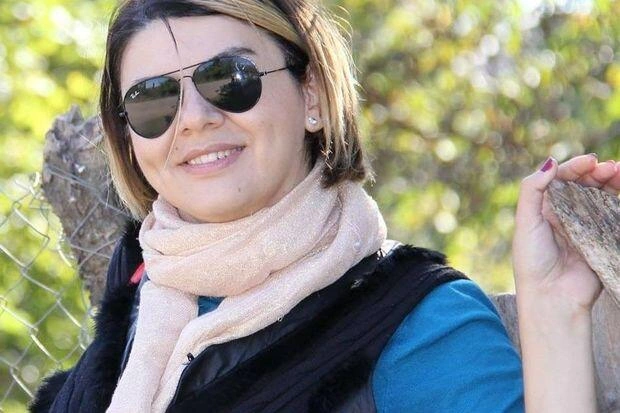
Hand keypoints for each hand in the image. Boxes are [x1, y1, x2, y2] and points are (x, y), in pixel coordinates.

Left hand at [512, 154, 619, 314]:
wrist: (553, 297)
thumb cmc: (533, 261)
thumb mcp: (526, 222)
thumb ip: (532, 190)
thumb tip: (550, 161)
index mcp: (545, 209)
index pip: (562, 180)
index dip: (575, 167)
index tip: (590, 161)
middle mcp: (566, 216)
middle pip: (585, 186)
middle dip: (597, 173)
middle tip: (607, 168)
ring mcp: (587, 228)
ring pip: (603, 198)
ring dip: (611, 183)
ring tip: (617, 173)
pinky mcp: (604, 241)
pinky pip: (616, 218)